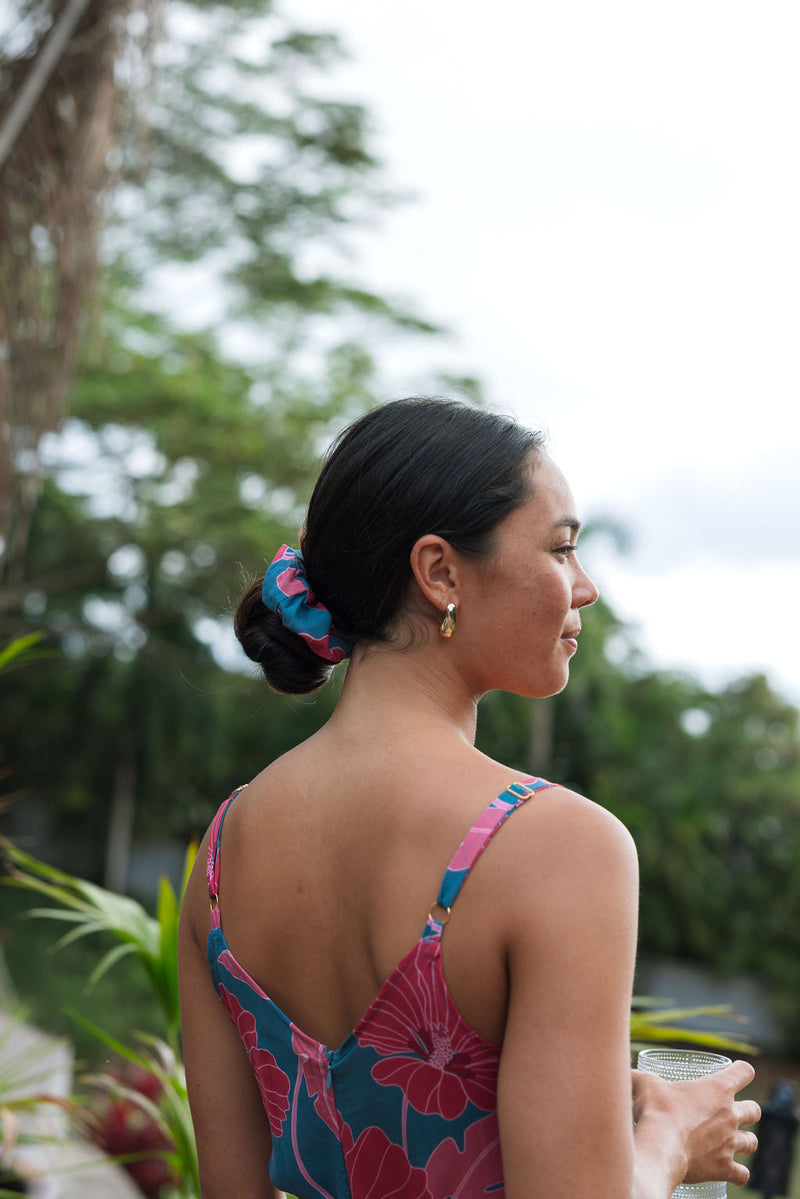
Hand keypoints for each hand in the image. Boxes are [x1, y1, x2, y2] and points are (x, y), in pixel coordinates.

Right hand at [633, 1059, 759, 1186]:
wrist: (661, 1146)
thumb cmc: (657, 1110)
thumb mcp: (646, 1084)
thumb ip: (638, 1077)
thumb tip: (624, 1074)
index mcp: (718, 1088)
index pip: (744, 1072)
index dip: (741, 1071)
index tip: (736, 1073)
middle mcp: (730, 1115)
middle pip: (754, 1110)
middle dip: (747, 1111)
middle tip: (731, 1113)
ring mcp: (730, 1143)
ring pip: (752, 1142)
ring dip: (744, 1141)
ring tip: (732, 1142)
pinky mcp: (724, 1167)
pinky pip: (742, 1174)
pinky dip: (737, 1173)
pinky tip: (729, 1171)